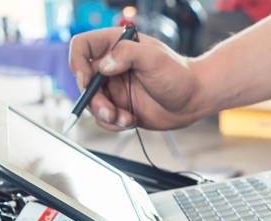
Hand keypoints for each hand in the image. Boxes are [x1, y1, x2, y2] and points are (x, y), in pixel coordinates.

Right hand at [69, 28, 203, 130]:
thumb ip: (128, 54)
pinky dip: (112, 124)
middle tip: (109, 111)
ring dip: (104, 115)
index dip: (77, 62)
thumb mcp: (155, 58)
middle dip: (93, 100)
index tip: (86, 80)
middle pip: (83, 81)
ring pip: (91, 103)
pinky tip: (130, 121)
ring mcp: (113, 87)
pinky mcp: (117, 106)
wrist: (193, 100)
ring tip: (125, 118)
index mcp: (115, 46)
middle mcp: (110, 66)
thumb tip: (104, 65)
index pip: (82, 46)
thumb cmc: (179, 74)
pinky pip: (102, 118)